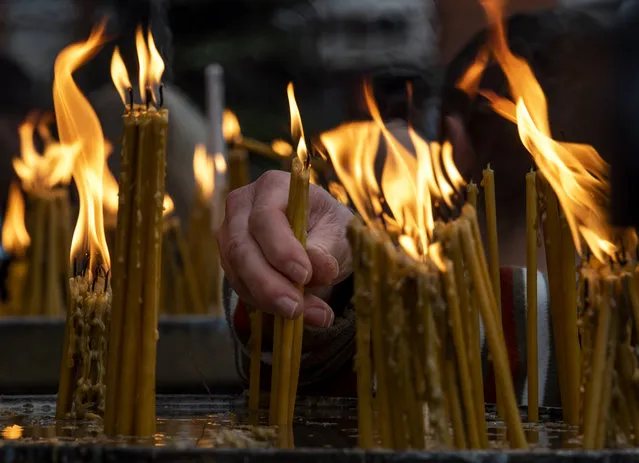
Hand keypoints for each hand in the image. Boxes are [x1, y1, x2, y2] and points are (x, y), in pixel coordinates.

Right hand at [217, 170, 352, 327]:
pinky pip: (240, 285)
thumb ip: (327, 248)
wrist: (321, 239)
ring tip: (303, 314)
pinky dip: (265, 304)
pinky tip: (294, 315)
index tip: (304, 275)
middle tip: (296, 308)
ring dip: (268, 299)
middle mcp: (243, 205)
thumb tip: (317, 266)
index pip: (265, 217)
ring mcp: (231, 232)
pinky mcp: (230, 259)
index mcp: (272, 186)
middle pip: (242, 246)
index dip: (281, 248)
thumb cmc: (330, 228)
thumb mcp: (339, 234)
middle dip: (268, 283)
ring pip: (237, 270)